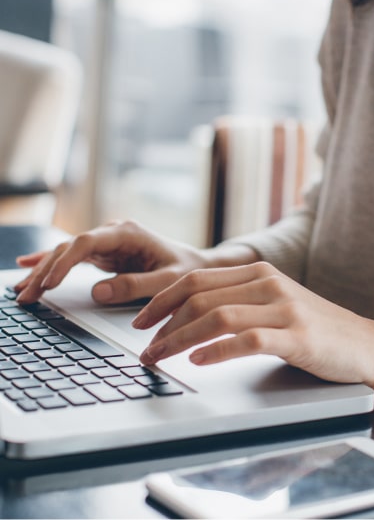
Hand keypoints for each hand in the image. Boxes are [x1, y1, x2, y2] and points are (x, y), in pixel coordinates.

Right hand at [14, 220, 255, 304]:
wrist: (198, 266)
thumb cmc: (187, 271)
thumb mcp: (168, 281)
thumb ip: (136, 286)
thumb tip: (97, 292)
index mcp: (128, 233)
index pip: (87, 242)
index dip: (64, 261)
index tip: (48, 283)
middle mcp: (114, 233)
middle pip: (70, 248)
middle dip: (45, 271)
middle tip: (26, 296)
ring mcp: (108, 242)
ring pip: (67, 253)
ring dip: (43, 271)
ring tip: (21, 291)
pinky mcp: (106, 254)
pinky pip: (73, 257)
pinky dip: (51, 264)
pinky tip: (27, 266)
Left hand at [135, 261, 373, 390]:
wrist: (364, 343)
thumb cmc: (314, 327)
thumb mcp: (275, 303)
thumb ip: (239, 300)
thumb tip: (189, 316)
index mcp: (259, 272)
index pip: (197, 278)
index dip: (162, 300)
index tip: (141, 321)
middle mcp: (268, 283)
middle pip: (200, 296)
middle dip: (162, 323)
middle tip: (144, 347)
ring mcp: (284, 308)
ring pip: (217, 317)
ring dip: (179, 339)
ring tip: (159, 357)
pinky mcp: (297, 336)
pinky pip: (248, 340)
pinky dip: (217, 350)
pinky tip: (198, 361)